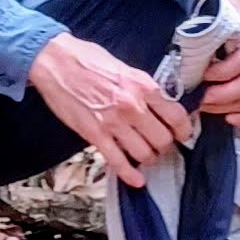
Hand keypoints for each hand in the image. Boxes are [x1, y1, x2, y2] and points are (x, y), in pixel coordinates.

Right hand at [28, 30, 191, 187]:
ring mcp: (114, 122)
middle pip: (163, 139)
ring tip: (145, 156)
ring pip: (144, 154)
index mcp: (143, 85)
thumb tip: (159, 104)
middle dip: (164, 146)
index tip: (182, 135)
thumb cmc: (88, 59)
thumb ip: (143, 88)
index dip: (183, 131)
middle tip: (159, 145)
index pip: (176, 116)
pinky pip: (119, 162)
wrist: (56, 61)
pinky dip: (130, 175)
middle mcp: (133, 105)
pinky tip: (137, 180)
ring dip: (148, 159)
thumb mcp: (125, 68)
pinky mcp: (95, 135)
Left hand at [195, 0, 239, 128]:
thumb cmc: (217, 19)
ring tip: (204, 103)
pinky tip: (229, 119)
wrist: (230, 16)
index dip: (222, 71)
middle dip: (223, 94)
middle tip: (200, 97)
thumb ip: (206, 34)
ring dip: (227, 105)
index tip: (202, 75)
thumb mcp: (213, 18)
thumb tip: (187, 58)